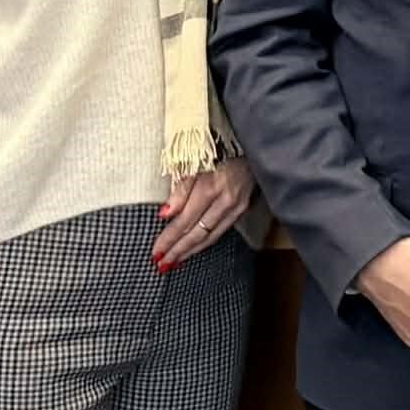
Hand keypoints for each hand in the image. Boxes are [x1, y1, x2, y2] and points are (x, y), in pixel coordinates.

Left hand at [152, 156, 252, 270]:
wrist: (253, 144)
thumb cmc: (219, 149)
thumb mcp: (195, 162)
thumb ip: (181, 189)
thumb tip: (164, 214)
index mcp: (210, 188)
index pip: (184, 221)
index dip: (169, 238)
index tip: (156, 252)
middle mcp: (225, 201)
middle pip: (197, 233)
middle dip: (178, 250)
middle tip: (162, 264)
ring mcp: (237, 207)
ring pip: (211, 236)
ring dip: (192, 251)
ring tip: (175, 261)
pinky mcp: (244, 208)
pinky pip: (222, 230)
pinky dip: (207, 242)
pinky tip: (196, 247)